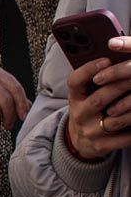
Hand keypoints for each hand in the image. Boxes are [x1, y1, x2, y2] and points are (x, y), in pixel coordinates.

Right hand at [66, 45, 130, 160]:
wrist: (80, 141)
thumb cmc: (90, 110)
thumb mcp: (85, 94)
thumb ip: (97, 79)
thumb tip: (116, 50)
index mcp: (75, 98)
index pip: (75, 82)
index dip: (88, 70)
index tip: (106, 60)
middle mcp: (79, 114)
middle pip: (100, 99)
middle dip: (121, 85)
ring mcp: (89, 132)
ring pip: (115, 120)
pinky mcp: (100, 146)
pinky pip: (122, 139)